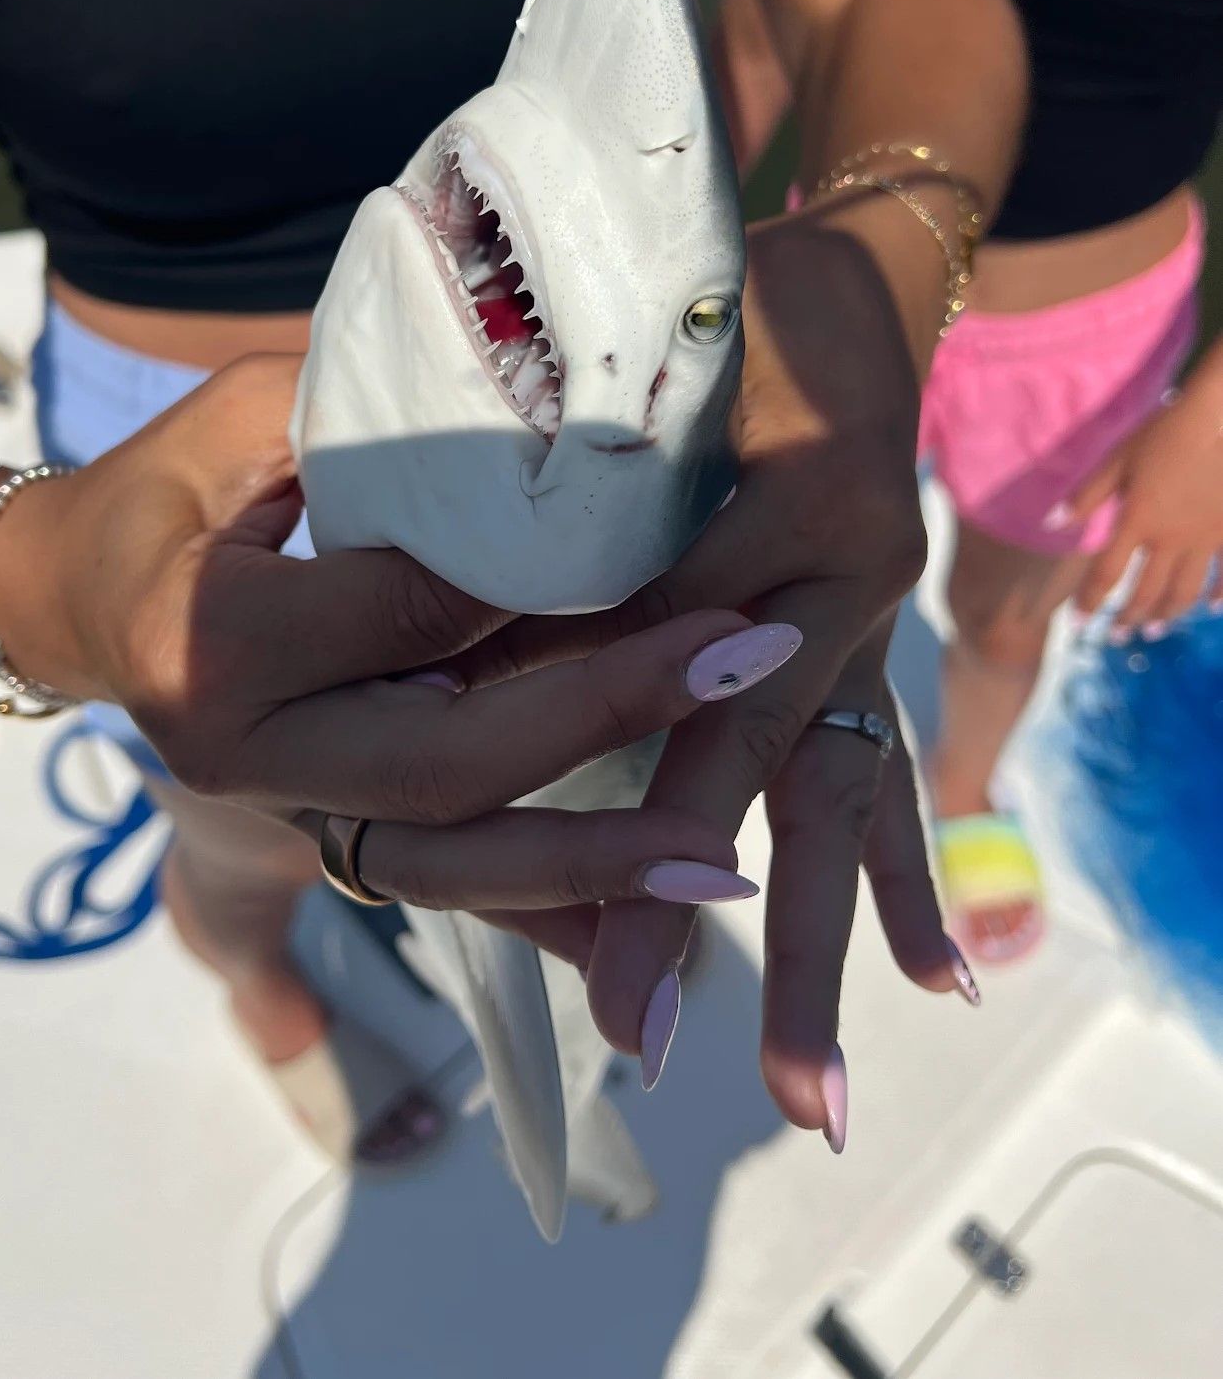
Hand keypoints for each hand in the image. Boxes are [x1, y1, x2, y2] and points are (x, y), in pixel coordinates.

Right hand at [0, 356, 789, 914]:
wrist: (76, 593)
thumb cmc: (173, 478)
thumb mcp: (255, 418)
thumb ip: (382, 436)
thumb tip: (553, 439)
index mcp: (208, 638)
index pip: (405, 615)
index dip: (541, 585)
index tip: (671, 545)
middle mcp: (238, 751)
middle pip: (445, 762)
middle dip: (607, 717)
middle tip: (745, 661)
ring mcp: (280, 808)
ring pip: (448, 862)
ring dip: (593, 869)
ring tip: (725, 864)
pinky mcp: (322, 830)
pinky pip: (441, 889)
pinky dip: (546, 920)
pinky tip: (648, 941)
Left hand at [452, 215, 965, 1134]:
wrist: (846, 284)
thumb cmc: (719, 308)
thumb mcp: (630, 367)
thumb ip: (554, 481)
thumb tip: (446, 613)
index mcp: (800, 491)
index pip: (676, 654)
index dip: (622, 780)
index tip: (574, 926)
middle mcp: (849, 570)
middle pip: (767, 759)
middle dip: (700, 901)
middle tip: (645, 1040)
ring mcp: (867, 615)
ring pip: (835, 789)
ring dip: (810, 942)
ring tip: (805, 1096)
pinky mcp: (866, 636)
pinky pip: (881, 763)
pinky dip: (905, 872)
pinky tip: (932, 975)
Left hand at [1064, 376, 1222, 637]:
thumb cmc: (1167, 432)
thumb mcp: (1119, 458)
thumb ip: (1087, 495)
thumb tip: (1050, 524)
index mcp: (1138, 521)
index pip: (1107, 573)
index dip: (1090, 601)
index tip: (1078, 623)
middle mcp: (1170, 539)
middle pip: (1146, 591)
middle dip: (1128, 617)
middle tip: (1117, 638)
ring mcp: (1205, 540)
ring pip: (1185, 591)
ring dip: (1167, 614)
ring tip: (1154, 630)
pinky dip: (1219, 596)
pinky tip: (1212, 610)